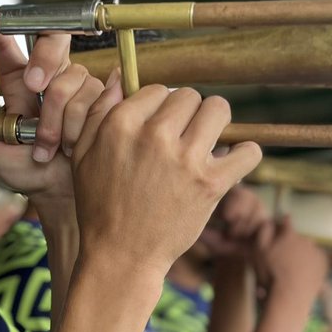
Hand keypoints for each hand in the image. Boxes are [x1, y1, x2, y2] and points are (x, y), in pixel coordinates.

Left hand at [0, 0, 110, 201]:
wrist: (65, 196)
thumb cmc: (28, 173)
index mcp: (18, 83)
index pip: (7, 44)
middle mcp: (51, 77)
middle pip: (53, 42)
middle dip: (45, 59)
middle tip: (34, 86)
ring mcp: (81, 87)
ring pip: (74, 80)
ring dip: (60, 120)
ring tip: (52, 149)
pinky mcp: (106, 100)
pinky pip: (101, 96)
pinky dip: (84, 124)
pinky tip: (76, 144)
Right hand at [71, 85, 262, 280]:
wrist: (121, 256)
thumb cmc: (100, 206)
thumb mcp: (84, 155)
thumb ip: (99, 112)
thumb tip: (119, 75)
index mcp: (121, 124)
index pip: (156, 90)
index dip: (159, 108)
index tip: (160, 128)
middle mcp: (154, 136)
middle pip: (189, 97)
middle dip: (188, 114)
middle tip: (183, 137)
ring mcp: (185, 160)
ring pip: (218, 110)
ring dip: (216, 123)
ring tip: (208, 141)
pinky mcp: (211, 184)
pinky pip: (247, 151)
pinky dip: (246, 154)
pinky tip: (235, 159)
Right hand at [251, 217, 328, 296]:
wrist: (291, 295)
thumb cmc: (272, 273)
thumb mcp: (259, 252)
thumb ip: (264, 233)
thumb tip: (268, 221)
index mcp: (289, 235)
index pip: (287, 222)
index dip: (285, 223)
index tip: (285, 222)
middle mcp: (305, 239)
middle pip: (298, 238)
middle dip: (293, 244)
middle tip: (286, 258)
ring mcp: (317, 251)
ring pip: (309, 248)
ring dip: (304, 253)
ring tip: (296, 267)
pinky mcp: (324, 262)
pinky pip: (318, 258)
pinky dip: (313, 262)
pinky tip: (305, 272)